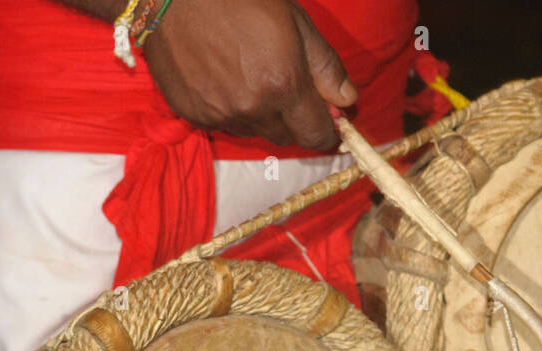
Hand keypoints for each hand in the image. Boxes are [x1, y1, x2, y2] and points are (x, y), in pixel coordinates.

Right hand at [141, 0, 355, 150]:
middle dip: (292, 119)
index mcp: (283, 85)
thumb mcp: (294, 21)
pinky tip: (221, 79)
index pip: (316, 135)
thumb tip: (348, 100)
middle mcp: (252, 109)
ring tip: (248, 76)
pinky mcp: (193, 115)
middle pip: (286, 137)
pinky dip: (229, 110)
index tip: (326, 121)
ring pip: (254, 132)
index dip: (326, 131)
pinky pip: (223, 125)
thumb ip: (324, 66)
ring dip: (260, 115)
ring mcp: (220, 115)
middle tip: (284, 87)